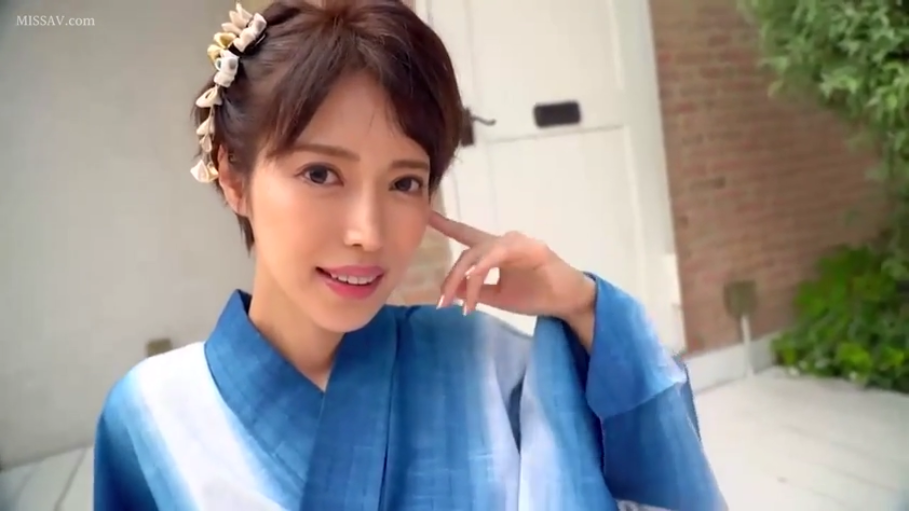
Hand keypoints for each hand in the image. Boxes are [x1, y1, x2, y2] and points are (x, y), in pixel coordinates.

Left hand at [430, 212, 595, 321]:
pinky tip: (475, 286)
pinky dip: (482, 272)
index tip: (426, 215)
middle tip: (441, 302)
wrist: (568, 301)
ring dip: (463, 279)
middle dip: (450, 278)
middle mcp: (503, 241)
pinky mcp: (529, 249)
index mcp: (496, 250)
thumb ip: (476, 291)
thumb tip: (451, 292)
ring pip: (477, 255)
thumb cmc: (537, 296)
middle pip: (466, 253)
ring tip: (456, 303)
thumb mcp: (499, 297)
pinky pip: (496, 257)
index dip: (446, 225)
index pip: (466, 235)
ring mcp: (516, 242)